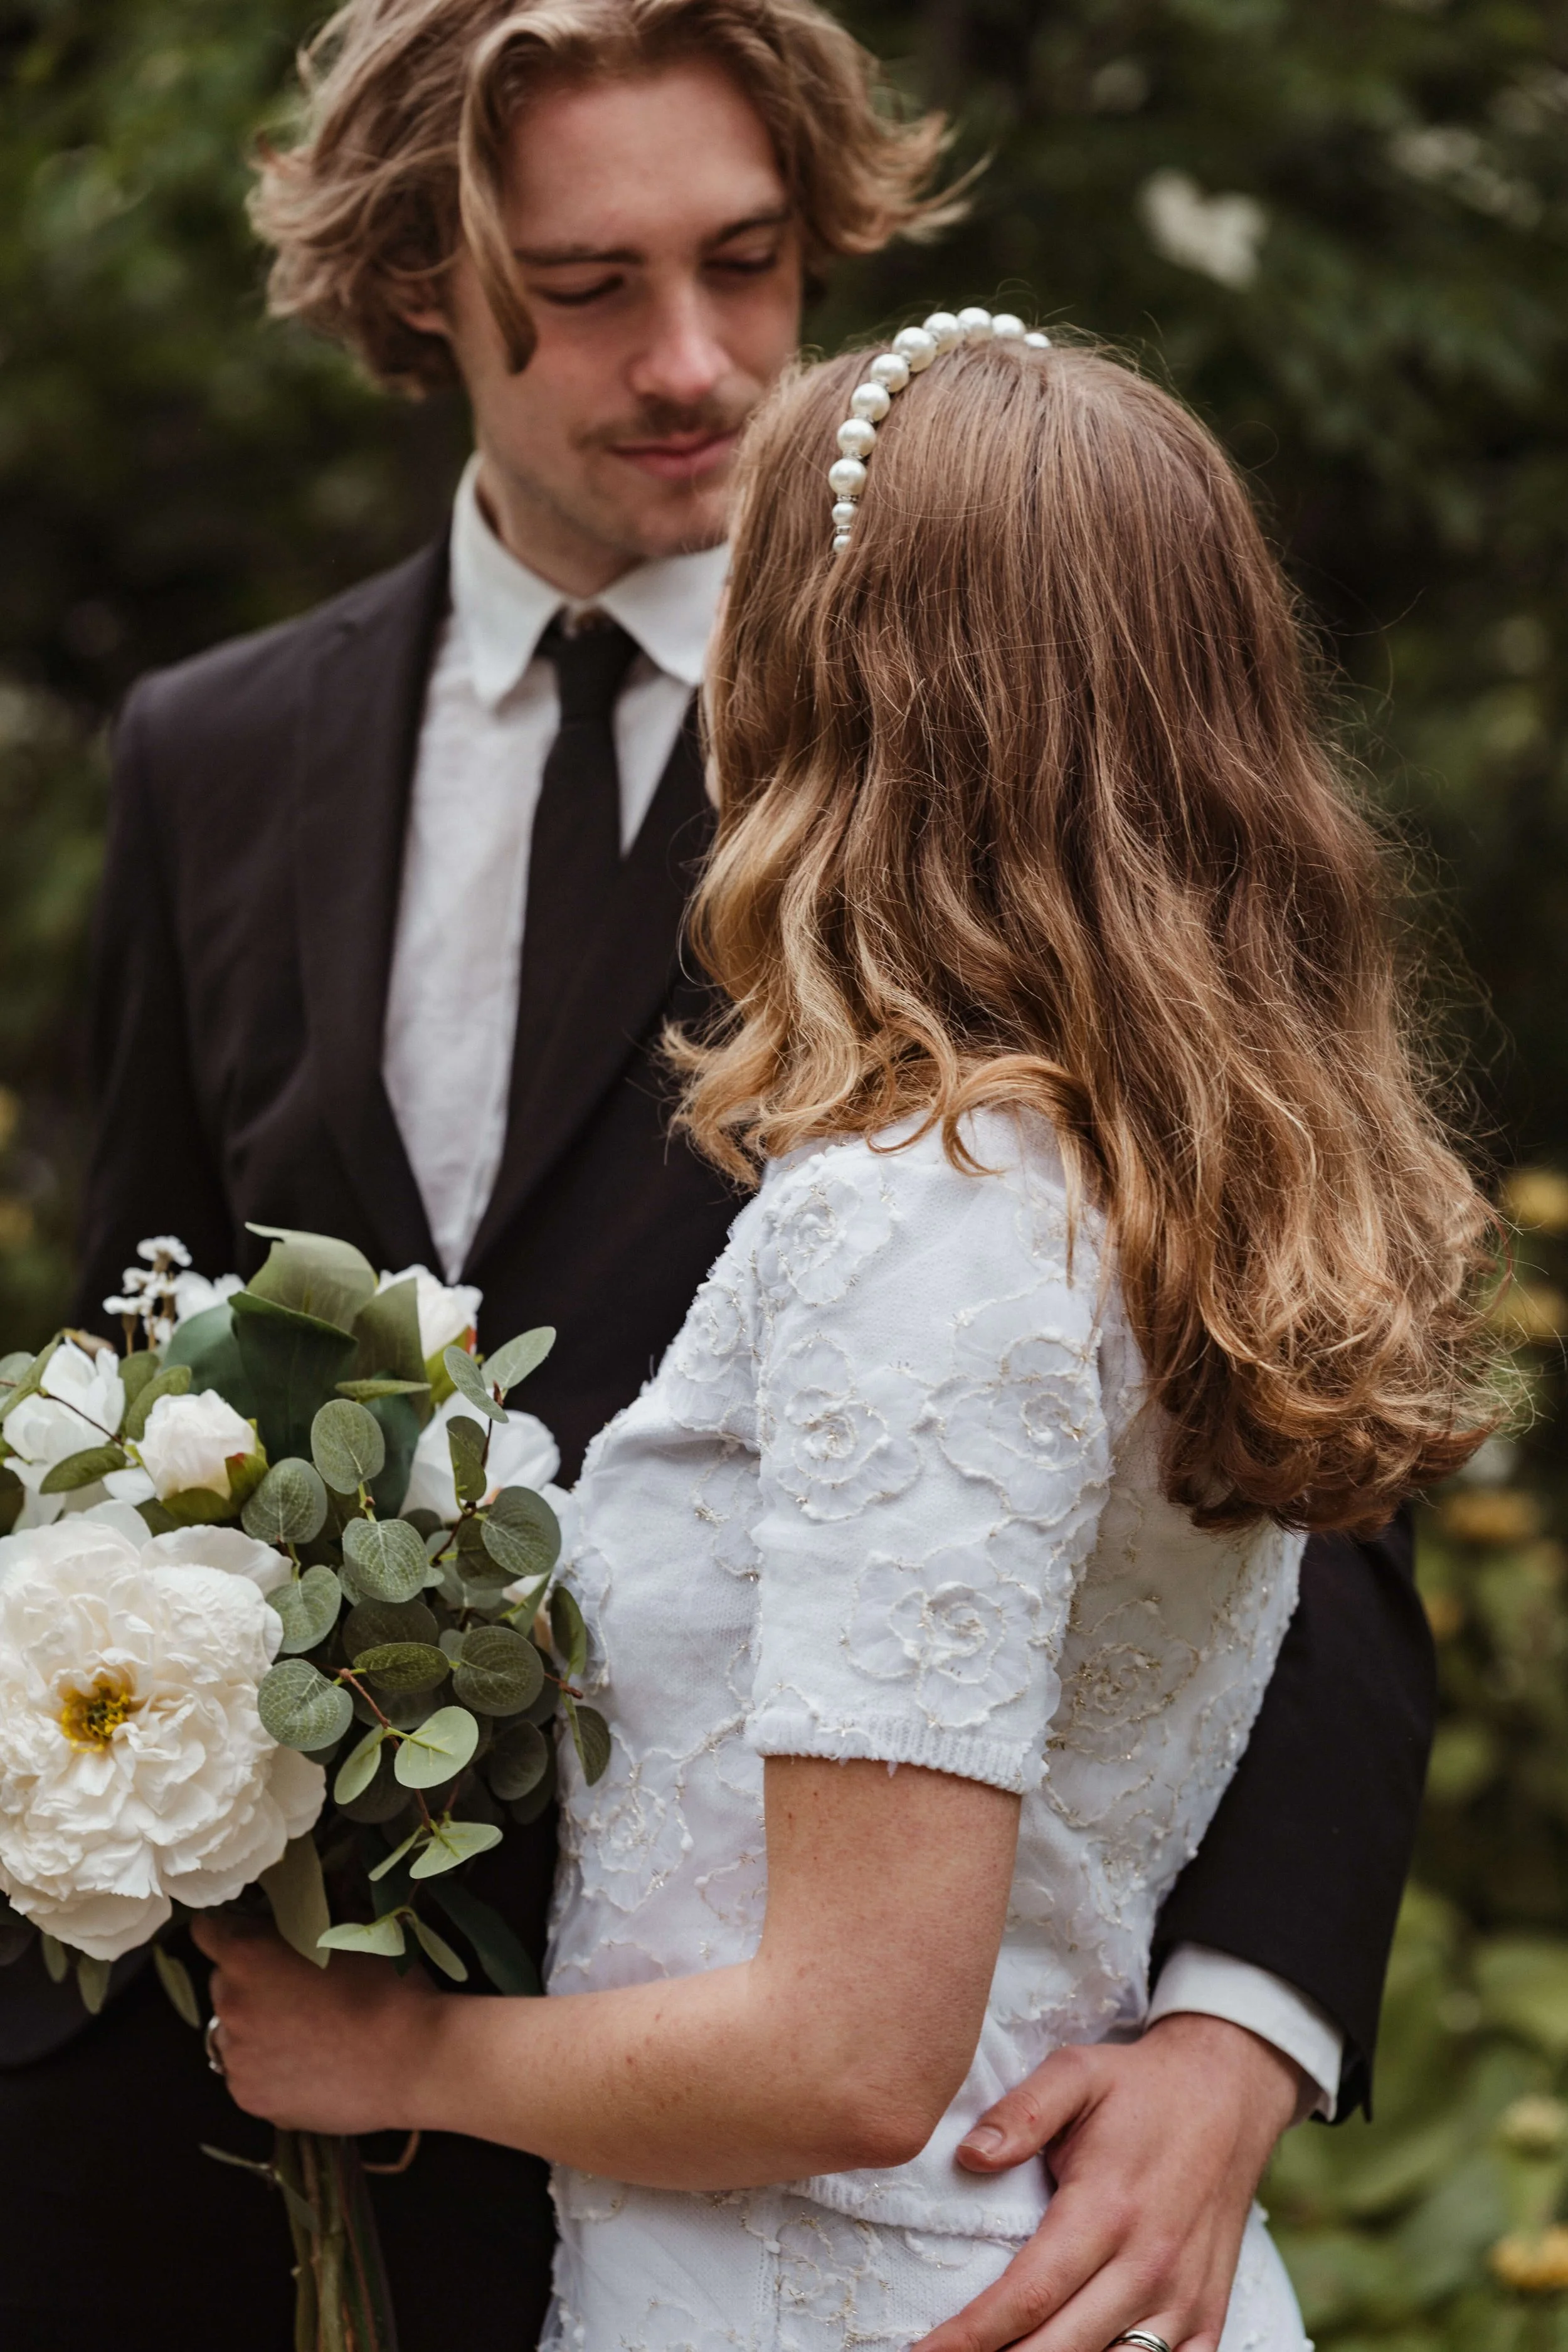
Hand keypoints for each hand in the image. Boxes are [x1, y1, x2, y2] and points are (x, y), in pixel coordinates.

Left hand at [192, 1914, 441, 2134]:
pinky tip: (309, 2066)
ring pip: (234, 2033)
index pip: (208, 1931)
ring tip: (307, 2032)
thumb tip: (305, 1897)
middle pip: (224, 1983)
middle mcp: (230, 2007)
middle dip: (251, 1981)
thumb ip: (314, 1913)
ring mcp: (237, 2059)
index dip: (229, 1928)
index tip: (252, 1934)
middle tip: (296, 1987)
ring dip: (258, 2026)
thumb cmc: (388, 1987)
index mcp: (248, 1956)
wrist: (414, 2062)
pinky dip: (269, 2068)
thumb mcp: (355, 1930)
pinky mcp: (251, 2099)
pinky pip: (249, 2073)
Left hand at [912, 2015, 1308, 2351]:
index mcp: (1106, 2209)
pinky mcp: (1208, 2313)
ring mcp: (1183, 2298)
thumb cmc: (1140, 2086)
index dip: (970, 2336)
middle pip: (1061, 2349)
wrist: (1229, 2092)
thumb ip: (1022, 2112)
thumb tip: (967, 2156)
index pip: (1027, 2295)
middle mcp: (1148, 2265)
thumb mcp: (1076, 2073)